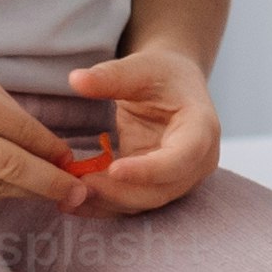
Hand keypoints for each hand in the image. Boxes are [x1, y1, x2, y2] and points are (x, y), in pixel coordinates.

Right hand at [0, 55, 104, 211]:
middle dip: (55, 184)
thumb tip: (43, 142)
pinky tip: (4, 186)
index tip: (74, 159)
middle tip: (81, 192)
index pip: (26, 133)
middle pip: (18, 171)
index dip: (54, 150)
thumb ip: (2, 106)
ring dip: (25, 191)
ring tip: (49, 190)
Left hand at [68, 45, 219, 210]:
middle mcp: (197, 162)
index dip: (150, 170)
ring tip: (69, 194)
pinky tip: (73, 200)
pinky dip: (104, 204)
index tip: (113, 170)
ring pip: (145, 202)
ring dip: (107, 202)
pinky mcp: (158, 186)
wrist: (176, 87)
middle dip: (120, 192)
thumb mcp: (141, 68)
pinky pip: (132, 202)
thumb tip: (76, 80)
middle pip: (162, 190)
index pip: (182, 158)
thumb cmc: (164, 75)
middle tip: (79, 185)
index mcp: (201, 128)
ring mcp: (179, 179)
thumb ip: (111, 76)